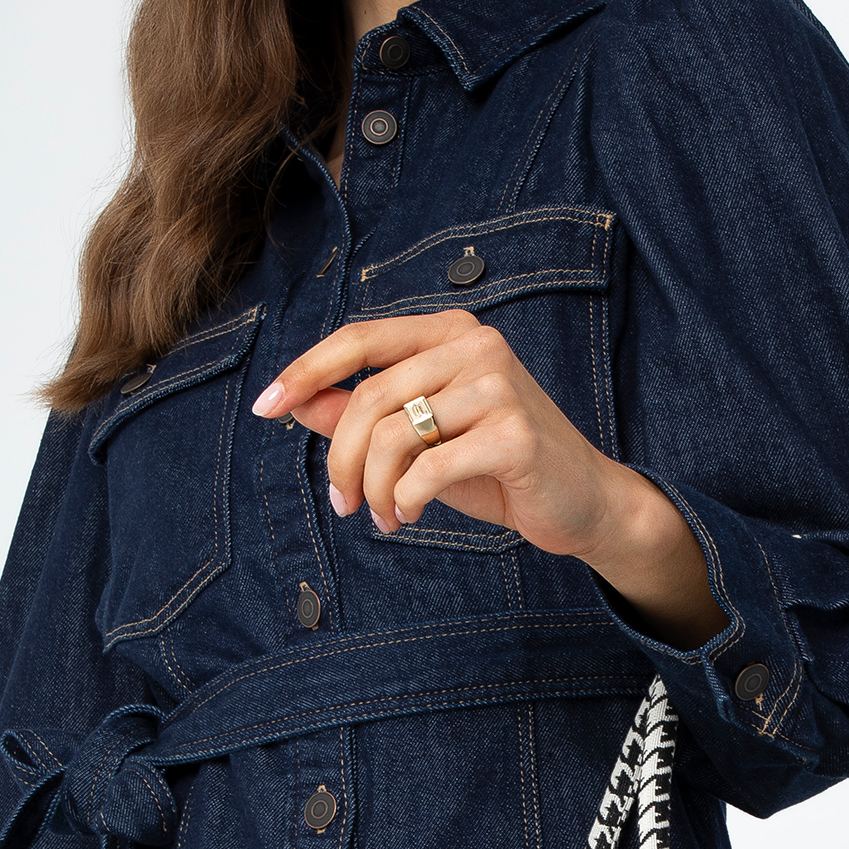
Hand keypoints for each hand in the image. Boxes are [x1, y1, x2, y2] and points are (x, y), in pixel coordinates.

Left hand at [254, 312, 725, 646]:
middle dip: (342, 459)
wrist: (583, 504)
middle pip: (369, 397)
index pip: (359, 340)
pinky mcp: (513, 432)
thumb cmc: (497, 469)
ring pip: (393, 435)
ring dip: (374, 488)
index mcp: (450, 332)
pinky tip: (408, 516)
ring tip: (383, 516)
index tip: (265, 407)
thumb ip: (363, 416)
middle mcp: (475, 345)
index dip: (305, 371)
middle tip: (343, 504)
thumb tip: (297, 404)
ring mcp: (498, 384)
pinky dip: (405, 501)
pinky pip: (427, 469)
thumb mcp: (421, 440)